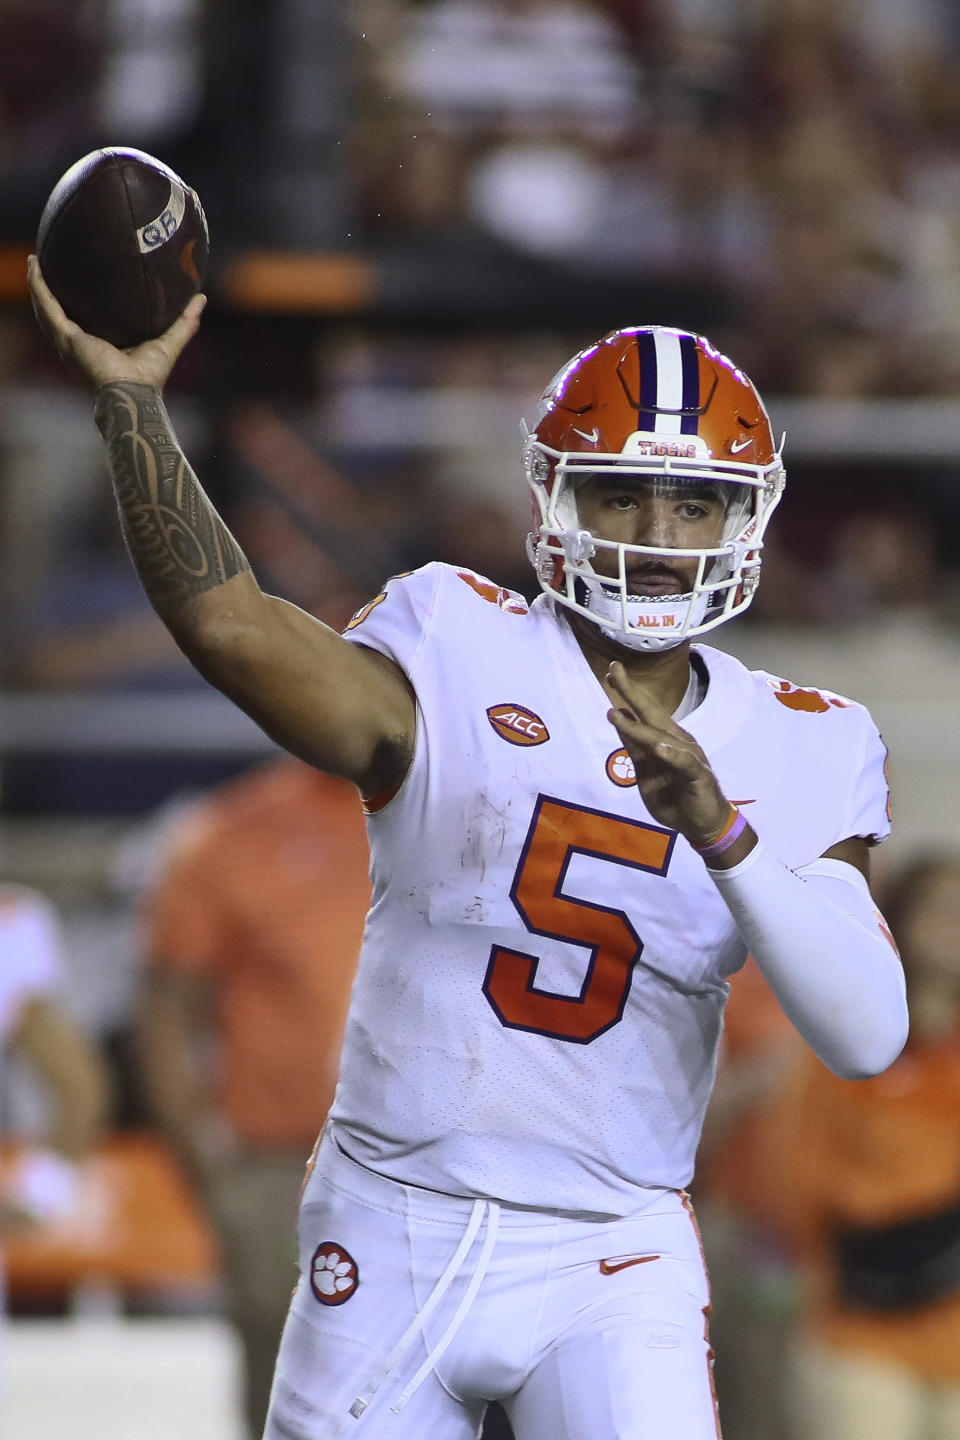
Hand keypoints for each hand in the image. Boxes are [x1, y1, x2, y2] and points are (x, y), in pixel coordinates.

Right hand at [27, 254, 205, 391]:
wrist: (132, 396)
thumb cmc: (149, 379)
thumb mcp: (169, 342)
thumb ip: (184, 322)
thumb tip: (201, 299)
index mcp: (97, 349)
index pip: (83, 323)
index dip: (78, 305)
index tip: (79, 283)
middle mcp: (78, 347)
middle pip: (59, 315)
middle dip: (52, 293)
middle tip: (47, 267)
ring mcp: (69, 344)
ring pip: (46, 309)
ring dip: (38, 285)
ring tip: (34, 261)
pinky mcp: (66, 339)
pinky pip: (47, 307)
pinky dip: (38, 286)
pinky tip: (34, 265)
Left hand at [606, 661, 730, 844]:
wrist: (704, 825)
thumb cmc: (675, 797)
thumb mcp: (646, 772)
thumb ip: (635, 747)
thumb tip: (619, 717)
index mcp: (666, 739)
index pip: (644, 712)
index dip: (628, 692)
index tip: (611, 673)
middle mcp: (679, 741)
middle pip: (653, 713)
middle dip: (632, 692)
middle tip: (614, 670)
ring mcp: (690, 757)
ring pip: (663, 737)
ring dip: (639, 727)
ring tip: (617, 714)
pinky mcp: (699, 776)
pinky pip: (684, 763)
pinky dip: (672, 755)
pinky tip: (659, 747)